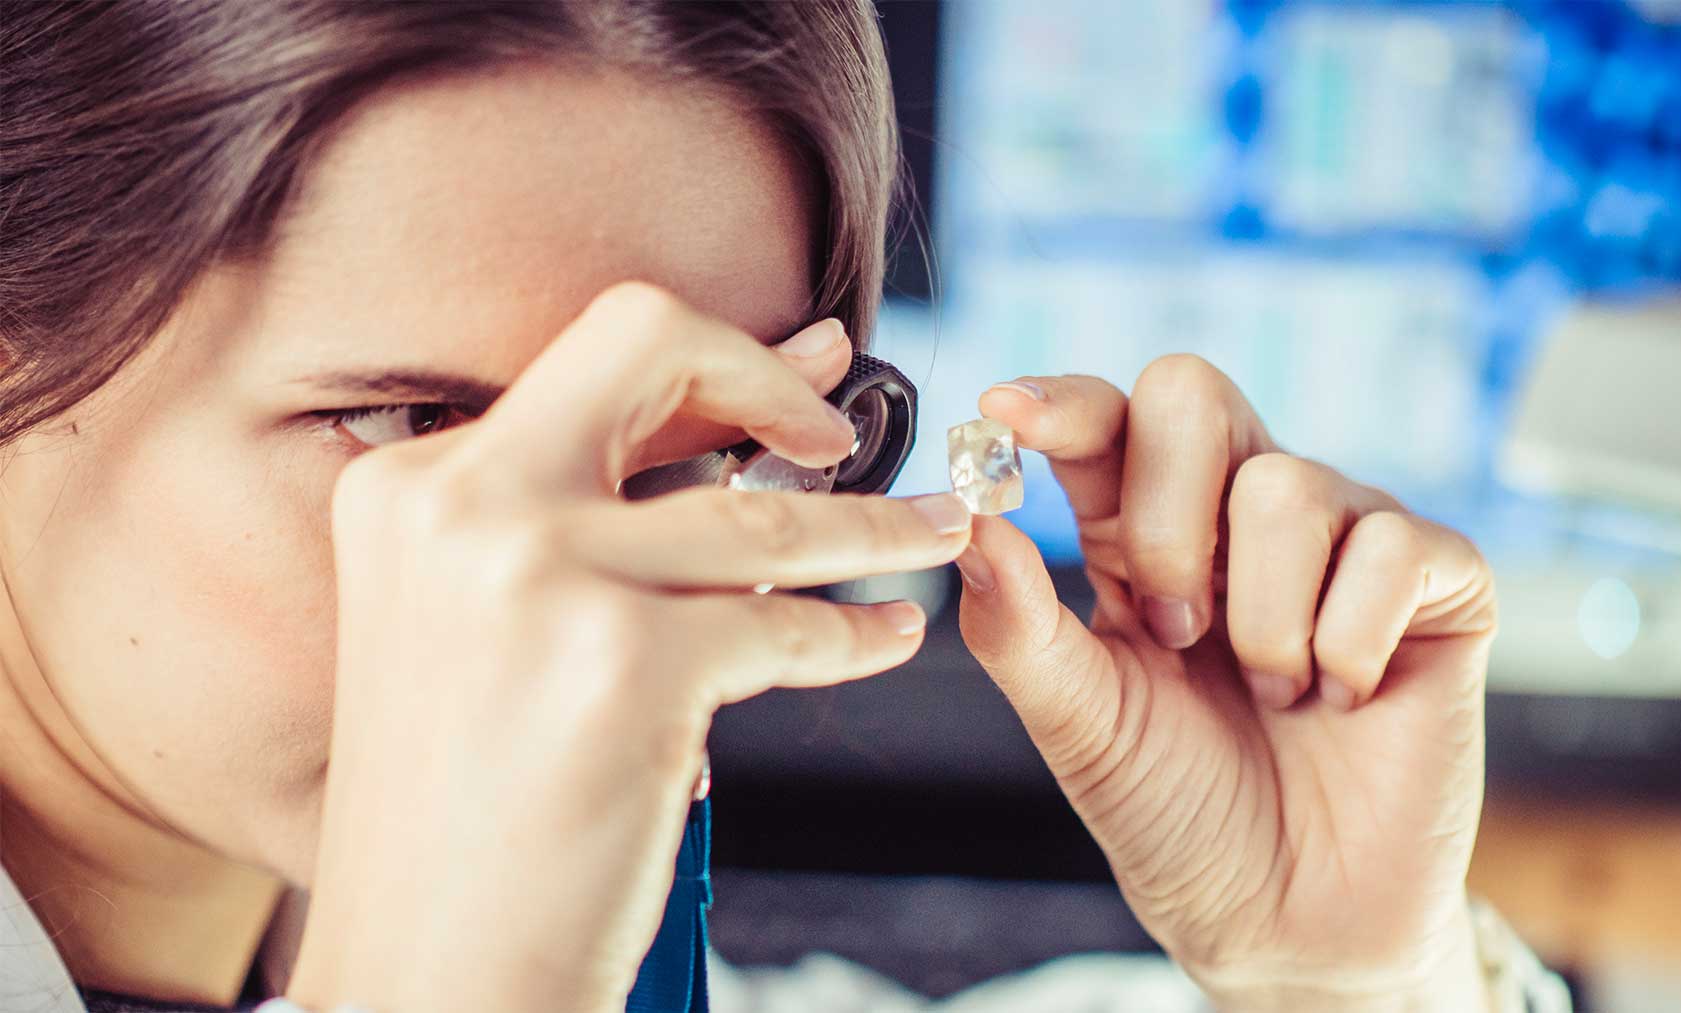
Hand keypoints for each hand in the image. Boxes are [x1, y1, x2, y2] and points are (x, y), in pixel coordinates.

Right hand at [287, 283, 972, 1012]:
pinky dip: (849, 634)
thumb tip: (749, 433)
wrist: (430, 973)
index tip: (812, 362)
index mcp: (413, 487)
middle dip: (772, 377)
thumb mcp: (483, 632)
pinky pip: (784, 625)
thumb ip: (592, 524)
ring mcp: (540, 575)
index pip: (590, 366)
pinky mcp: (623, 665)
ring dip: (868, 525)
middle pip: (650, 345)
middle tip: (848, 433)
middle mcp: (462, 503)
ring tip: (935, 534)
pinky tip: (884, 637)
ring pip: (758, 514)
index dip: (717, 357)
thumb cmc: (467, 818)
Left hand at [957, 356, 1495, 1011]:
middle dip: (1167, 517)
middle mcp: (1242, 513)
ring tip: (1273, 692)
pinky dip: (1349, 643)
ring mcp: (1346, 536)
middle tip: (1174, 630)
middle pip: (1194, 396)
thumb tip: (969, 523)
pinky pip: (1394, 548)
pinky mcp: (1442, 580)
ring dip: (1262, 620)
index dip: (1062, 405)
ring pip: (1289, 487)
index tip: (1004, 416)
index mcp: (1145, 532)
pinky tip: (1345, 698)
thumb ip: (1020, 625)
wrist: (1289, 920)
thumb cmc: (1180, 813)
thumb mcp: (1081, 723)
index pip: (1107, 423)